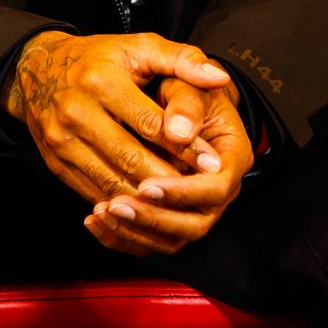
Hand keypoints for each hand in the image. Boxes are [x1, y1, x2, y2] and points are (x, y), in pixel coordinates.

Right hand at [5, 31, 233, 210]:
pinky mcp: (55, 163)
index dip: (184, 145)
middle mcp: (77, 112)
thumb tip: (219, 76)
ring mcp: (63, 141)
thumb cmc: (98, 57)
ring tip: (179, 206)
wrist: (37, 70)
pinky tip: (145, 207)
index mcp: (101, 81)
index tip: (212, 163)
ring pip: (111, 181)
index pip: (150, 122)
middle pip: (130, 157)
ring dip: (146, 199)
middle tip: (200, 192)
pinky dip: (120, 202)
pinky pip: (92, 191)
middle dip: (169, 179)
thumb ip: (182, 59)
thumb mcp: (139, 46)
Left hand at [85, 75, 254, 256]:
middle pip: (195, 224)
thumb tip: (178, 132)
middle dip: (155, 219)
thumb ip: (187, 103)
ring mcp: (196, 207)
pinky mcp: (171, 216)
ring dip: (134, 231)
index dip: (182, 191)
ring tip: (102, 212)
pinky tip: (95, 219)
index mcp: (232, 157)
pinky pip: (149, 241)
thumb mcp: (189, 86)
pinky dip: (122, 236)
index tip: (146, 184)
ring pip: (171, 240)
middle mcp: (219, 189)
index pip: (216, 188)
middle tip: (117, 204)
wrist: (176, 98)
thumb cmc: (185, 88)